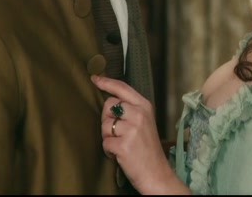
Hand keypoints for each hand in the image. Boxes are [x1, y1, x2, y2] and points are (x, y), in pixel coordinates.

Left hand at [91, 75, 189, 194]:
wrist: (156, 172)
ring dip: (108, 136)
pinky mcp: (123, 145)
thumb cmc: (148, 148)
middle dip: (108, 119)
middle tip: (119, 132)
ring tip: (121, 144)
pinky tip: (119, 154)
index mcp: (145, 106)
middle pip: (109, 105)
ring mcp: (131, 129)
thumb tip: (109, 101)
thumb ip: (131, 109)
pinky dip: (108, 150)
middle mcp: (139, 114)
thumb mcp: (145, 122)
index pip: (122, 88)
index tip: (95, 78)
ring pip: (104, 125)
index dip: (106, 82)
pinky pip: (104, 142)